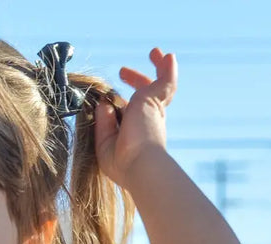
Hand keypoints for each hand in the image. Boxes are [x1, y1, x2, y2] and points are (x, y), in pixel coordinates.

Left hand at [94, 48, 176, 189]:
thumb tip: (103, 103)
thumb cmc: (122, 162)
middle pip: (148, 95)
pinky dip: (168, 69)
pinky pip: (167, 81)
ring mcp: (154, 110)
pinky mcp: (155, 100)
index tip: (108, 100)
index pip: (132, 113)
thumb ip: (103, 122)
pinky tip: (167, 56)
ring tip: (155, 52)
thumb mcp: (105, 142)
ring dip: (158, 68)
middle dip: (137, 81)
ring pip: (161, 85)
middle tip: (122, 71)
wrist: (139, 164)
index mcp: (138, 131)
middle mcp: (150, 120)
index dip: (121, 104)